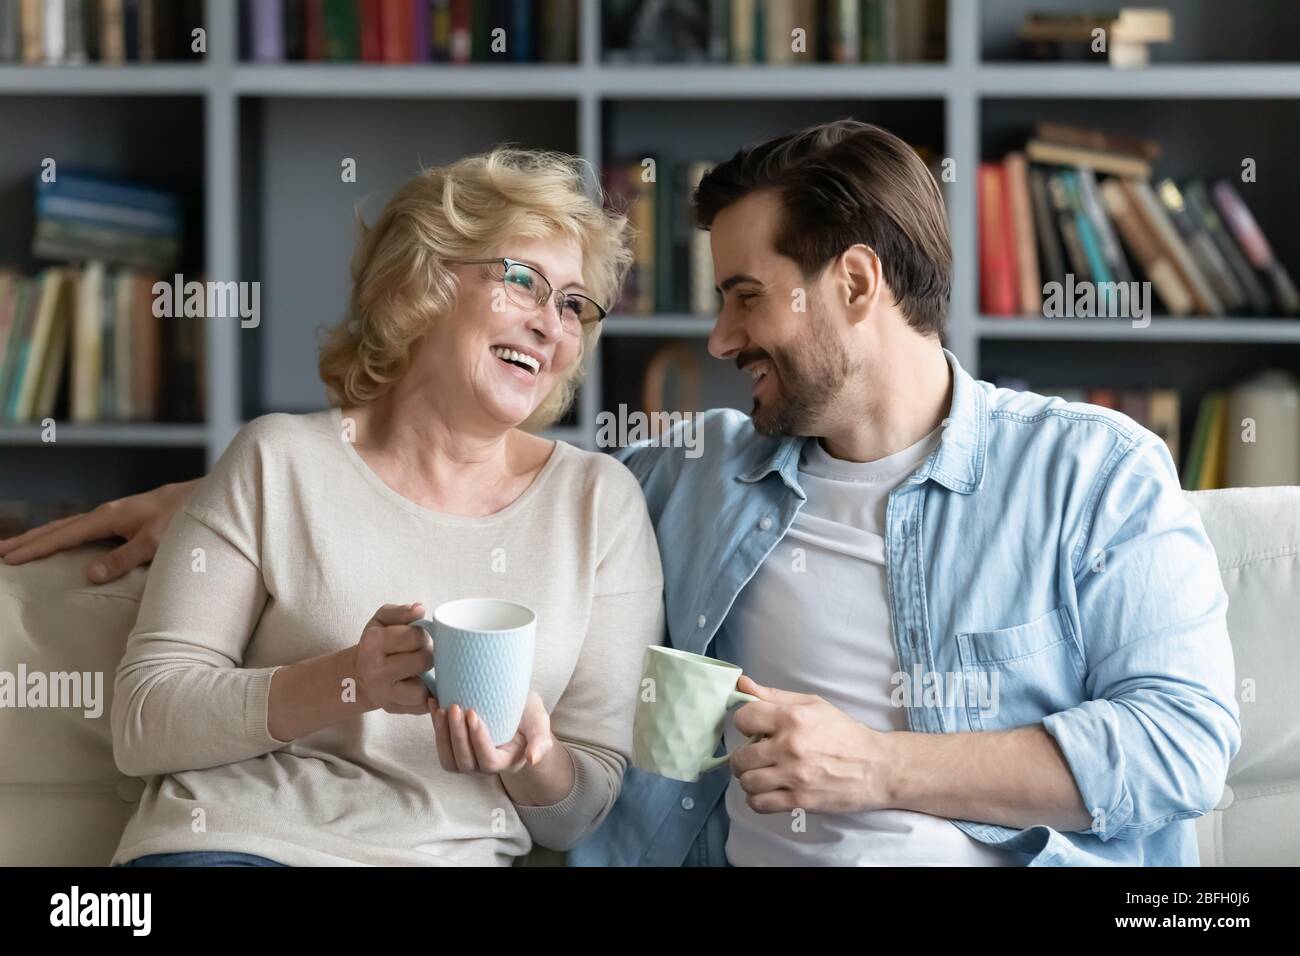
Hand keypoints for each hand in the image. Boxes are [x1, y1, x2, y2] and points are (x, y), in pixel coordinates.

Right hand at [0, 479, 198, 582]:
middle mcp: (106, 513)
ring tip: (17, 547)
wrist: (204, 499)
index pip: (63, 535)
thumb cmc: (183, 519)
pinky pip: (82, 528)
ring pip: (68, 526)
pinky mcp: (123, 520)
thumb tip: (89, 575)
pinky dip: (63, 535)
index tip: (9, 559)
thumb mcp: (154, 542)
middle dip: (27, 540)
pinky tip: (60, 542)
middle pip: (57, 528)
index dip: (35, 548)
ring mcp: (113, 515)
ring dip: (41, 537)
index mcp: (108, 517)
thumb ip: (123, 558)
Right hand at [352, 603, 434, 715]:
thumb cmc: (375, 645)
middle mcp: (376, 671)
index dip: (421, 635)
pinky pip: (423, 706)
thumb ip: (400, 612)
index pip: (416, 636)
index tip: (416, 637)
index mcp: (372, 644)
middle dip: (427, 655)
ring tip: (419, 672)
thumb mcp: (381, 621)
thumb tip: (419, 609)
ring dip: (427, 679)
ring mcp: (384, 694)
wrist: (356, 677)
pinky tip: (422, 686)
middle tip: (419, 654)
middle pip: (424, 660)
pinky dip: (428, 697)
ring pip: (424, 688)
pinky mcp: (394, 709)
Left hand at [430, 691, 552, 775]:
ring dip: (442, 734)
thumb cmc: (530, 717)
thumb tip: (533, 760)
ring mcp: (469, 760)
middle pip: (465, 761)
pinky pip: (442, 747)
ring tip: (441, 708)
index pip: (489, 759)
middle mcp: (485, 766)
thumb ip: (540, 741)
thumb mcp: (540, 723)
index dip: (479, 740)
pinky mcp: (456, 749)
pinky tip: (433, 703)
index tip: (473, 712)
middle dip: (457, 735)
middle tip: (455, 707)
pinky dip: (435, 727)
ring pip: (449, 759)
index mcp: (507, 761)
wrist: (517, 710)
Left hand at [730, 675, 895, 814]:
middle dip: (744, 756)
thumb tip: (742, 685)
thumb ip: (775, 696)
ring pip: (747, 782)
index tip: (755, 729)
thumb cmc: (844, 733)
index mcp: (793, 718)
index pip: (743, 718)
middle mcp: (790, 746)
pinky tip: (769, 791)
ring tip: (763, 774)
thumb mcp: (813, 705)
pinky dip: (758, 799)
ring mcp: (794, 776)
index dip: (746, 724)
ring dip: (750, 779)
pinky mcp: (799, 801)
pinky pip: (759, 804)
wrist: (876, 767)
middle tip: (757, 756)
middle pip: (740, 757)